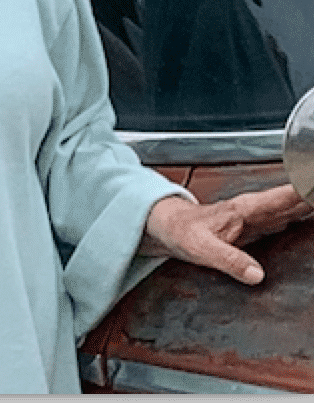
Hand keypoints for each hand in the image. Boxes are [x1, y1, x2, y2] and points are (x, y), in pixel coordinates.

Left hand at [141, 184, 313, 284]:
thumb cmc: (182, 232)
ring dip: (308, 203)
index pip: (281, 198)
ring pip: (289, 207)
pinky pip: (283, 217)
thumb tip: (258, 275)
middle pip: (291, 200)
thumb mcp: (201, 248)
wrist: (168, 226)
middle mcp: (253, 209)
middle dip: (310, 195)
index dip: (303, 192)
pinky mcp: (254, 225)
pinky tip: (310, 217)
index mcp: (244, 210)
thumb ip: (228, 260)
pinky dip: (300, 214)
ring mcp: (255, 216)